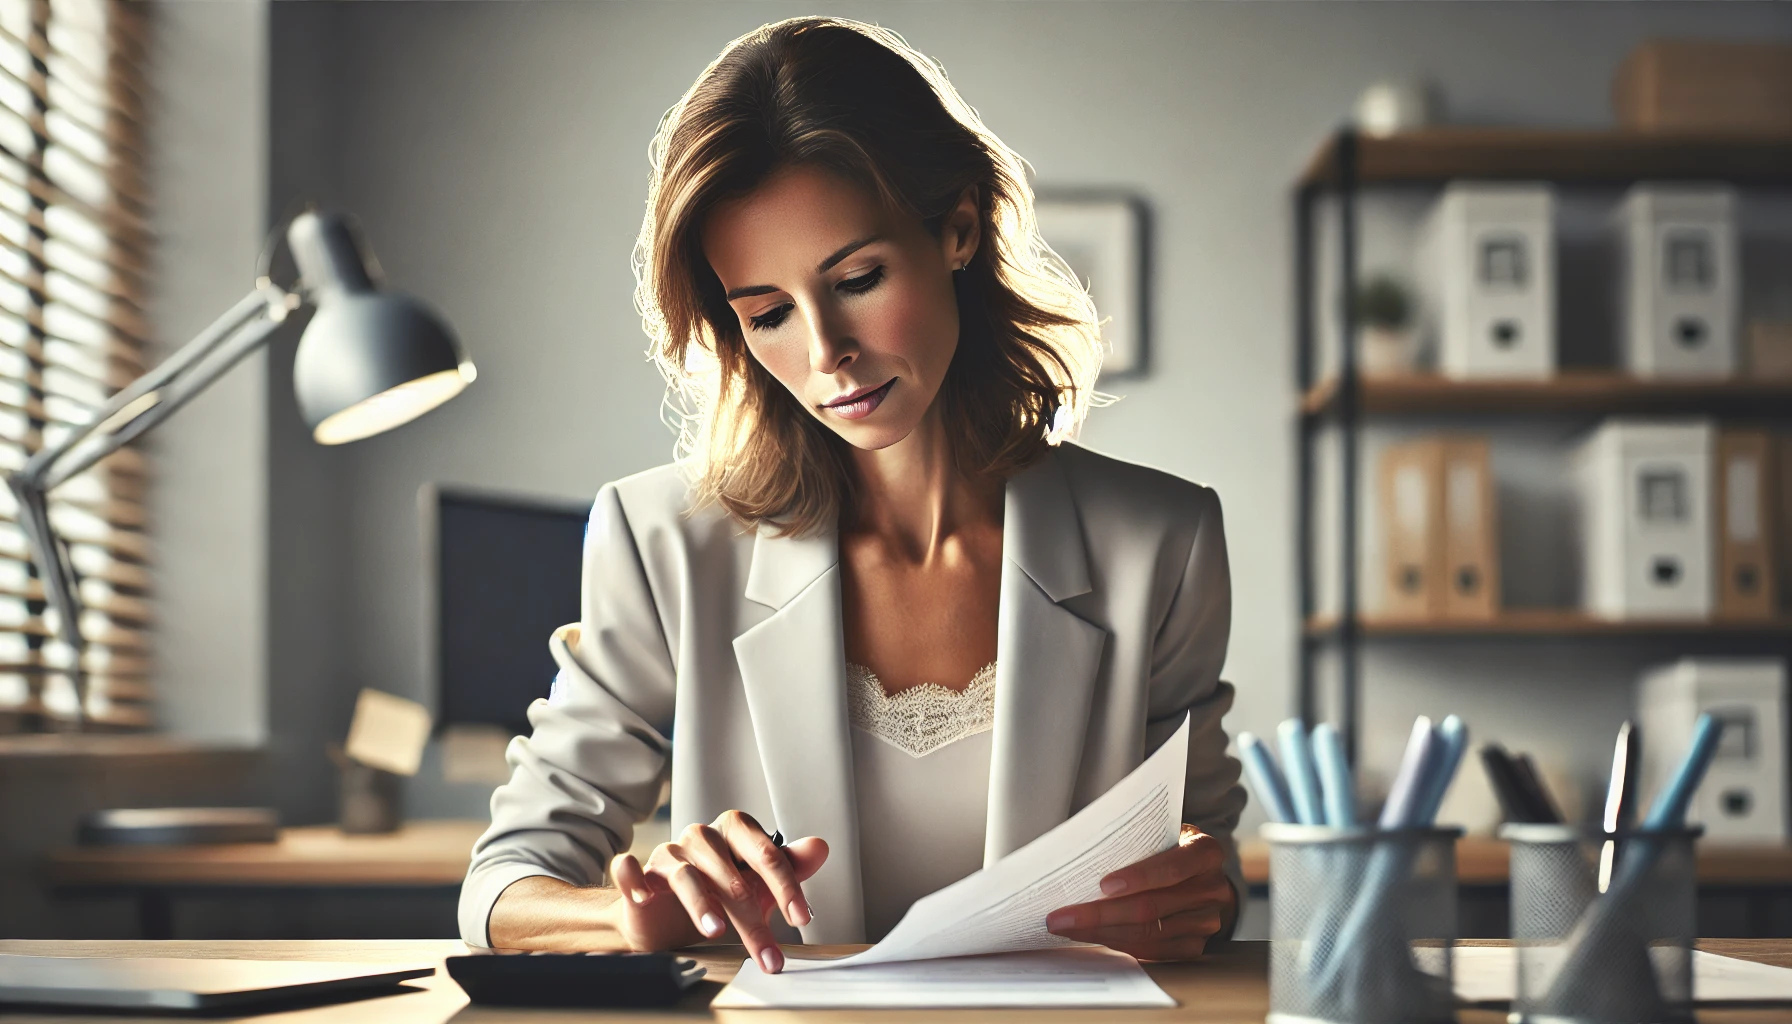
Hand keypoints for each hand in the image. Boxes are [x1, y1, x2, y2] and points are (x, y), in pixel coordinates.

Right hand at [607, 810, 826, 973]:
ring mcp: (669, 854)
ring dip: (700, 902)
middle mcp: (702, 837)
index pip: (766, 853)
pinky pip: (630, 869)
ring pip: (685, 873)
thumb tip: (820, 848)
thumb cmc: (718, 893)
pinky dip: (635, 880)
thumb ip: (789, 866)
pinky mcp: (640, 874)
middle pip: (729, 873)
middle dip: (751, 917)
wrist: (667, 915)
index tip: (802, 918)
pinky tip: (646, 898)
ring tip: (715, 930)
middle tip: (767, 951)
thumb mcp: (759, 884)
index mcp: (734, 832)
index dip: (786, 886)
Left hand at [1044, 823, 1234, 960]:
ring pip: (1147, 933)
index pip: (1173, 867)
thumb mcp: (1162, 832)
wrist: (1201, 875)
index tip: (1102, 885)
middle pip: (1152, 907)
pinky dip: (1117, 943)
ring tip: (1067, 926)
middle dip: (1100, 913)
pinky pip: (1151, 951)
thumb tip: (1079, 852)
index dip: (1139, 877)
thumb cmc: (1170, 847)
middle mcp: (1212, 888)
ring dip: (1101, 932)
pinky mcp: (1194, 946)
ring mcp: (1206, 922)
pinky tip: (1090, 935)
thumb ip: (1136, 840)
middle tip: (1062, 916)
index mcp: (1205, 851)